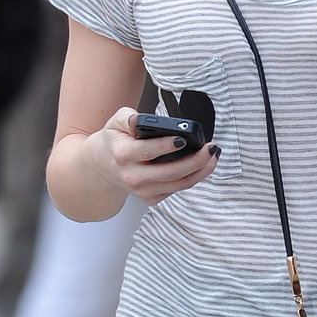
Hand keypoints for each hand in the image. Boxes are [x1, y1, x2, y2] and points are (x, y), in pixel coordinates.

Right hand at [86, 107, 220, 205]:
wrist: (102, 167)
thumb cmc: (114, 141)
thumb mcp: (115, 123)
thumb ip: (128, 117)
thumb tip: (142, 120)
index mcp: (122, 155)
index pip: (148, 152)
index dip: (166, 146)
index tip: (183, 139)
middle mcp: (133, 177)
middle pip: (170, 172)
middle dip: (196, 160)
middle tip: (211, 147)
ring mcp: (143, 191)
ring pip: (179, 184)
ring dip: (201, 170)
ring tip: (213, 156)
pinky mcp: (151, 199)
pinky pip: (178, 189)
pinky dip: (193, 177)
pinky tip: (202, 165)